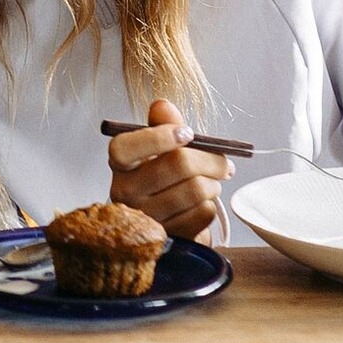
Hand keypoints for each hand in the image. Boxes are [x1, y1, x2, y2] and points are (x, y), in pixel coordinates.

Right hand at [107, 99, 233, 240]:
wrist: (168, 222)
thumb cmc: (162, 179)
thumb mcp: (159, 149)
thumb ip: (162, 125)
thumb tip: (162, 105)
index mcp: (119, 165)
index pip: (125, 147)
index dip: (159, 137)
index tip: (187, 133)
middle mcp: (125, 192)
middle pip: (178, 165)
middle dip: (211, 160)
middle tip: (223, 162)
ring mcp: (146, 218)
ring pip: (196, 190)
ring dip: (214, 184)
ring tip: (213, 183)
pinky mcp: (169, 237)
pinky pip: (203, 213)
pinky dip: (211, 206)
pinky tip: (204, 204)